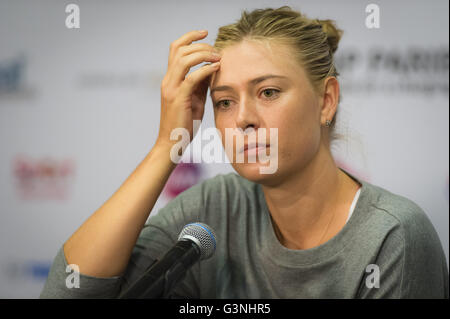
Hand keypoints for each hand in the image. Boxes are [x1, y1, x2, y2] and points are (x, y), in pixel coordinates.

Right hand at [157, 30, 220, 148]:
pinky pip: (192, 78)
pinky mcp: (178, 98)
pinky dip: (205, 70)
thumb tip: (213, 68)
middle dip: (200, 44)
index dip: (190, 37)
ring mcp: (171, 88)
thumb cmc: (184, 123)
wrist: (172, 143)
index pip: (176, 49)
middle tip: (217, 50)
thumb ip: (201, 83)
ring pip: (183, 59)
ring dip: (203, 54)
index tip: (205, 33)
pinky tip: (216, 68)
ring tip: (218, 57)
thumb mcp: (195, 99)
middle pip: (179, 49)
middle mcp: (168, 80)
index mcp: (170, 79)